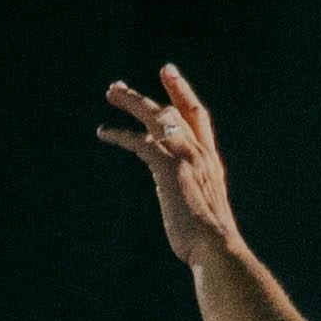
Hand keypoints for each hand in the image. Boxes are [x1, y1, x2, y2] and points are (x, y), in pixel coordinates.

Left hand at [97, 68, 245, 258]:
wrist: (217, 246)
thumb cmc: (213, 243)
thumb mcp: (206, 215)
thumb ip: (197, 203)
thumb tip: (191, 215)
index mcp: (211, 162)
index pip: (197, 117)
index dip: (182, 93)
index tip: (168, 74)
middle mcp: (200, 152)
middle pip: (173, 109)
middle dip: (147, 95)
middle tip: (120, 86)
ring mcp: (185, 156)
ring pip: (155, 116)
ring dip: (131, 102)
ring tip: (111, 92)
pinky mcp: (169, 165)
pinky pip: (139, 141)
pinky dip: (119, 134)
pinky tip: (103, 132)